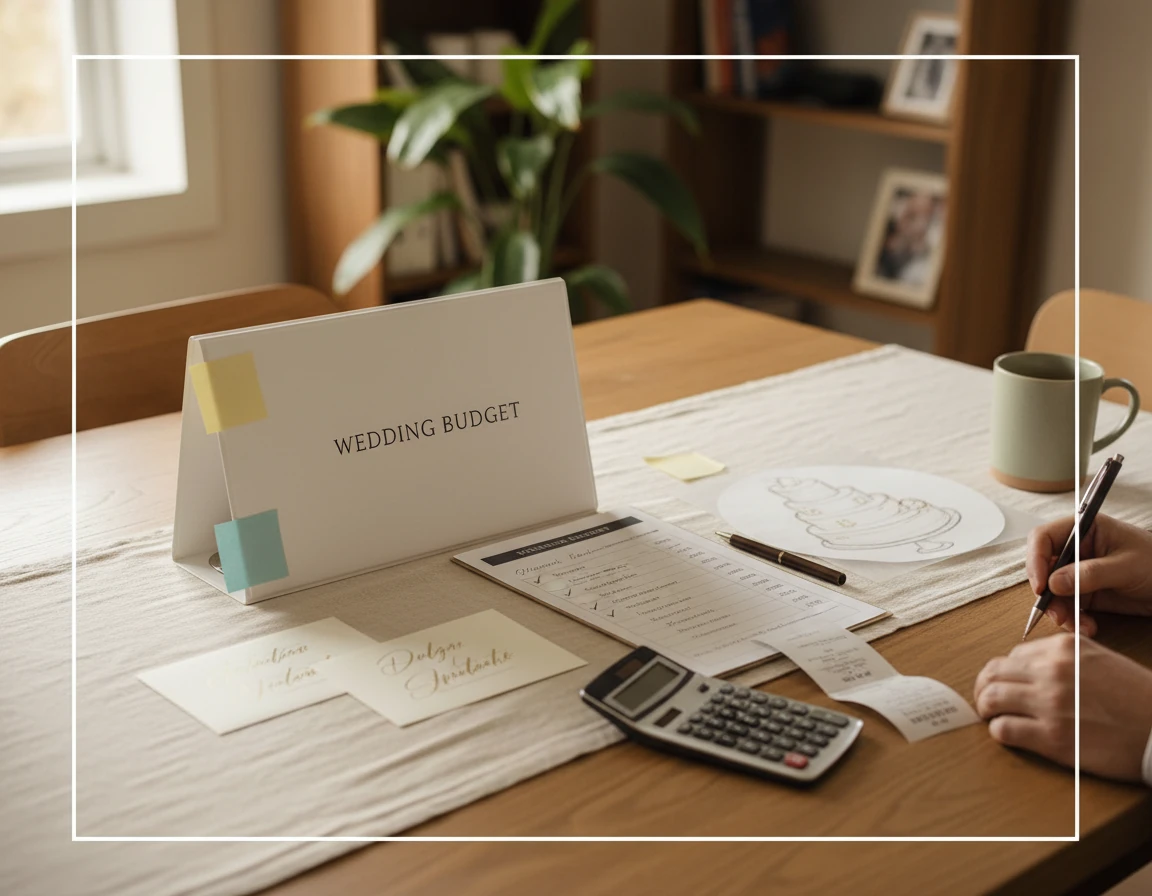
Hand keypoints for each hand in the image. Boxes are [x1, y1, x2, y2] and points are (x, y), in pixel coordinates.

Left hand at [974, 634, 1151, 780]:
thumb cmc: (1137, 698)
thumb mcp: (1101, 660)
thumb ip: (1064, 657)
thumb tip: (1027, 665)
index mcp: (1064, 649)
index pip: (1012, 655)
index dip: (1006, 672)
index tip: (1006, 684)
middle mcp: (1052, 671)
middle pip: (993, 673)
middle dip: (984, 687)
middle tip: (987, 700)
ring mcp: (1050, 704)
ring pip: (991, 698)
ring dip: (985, 708)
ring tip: (991, 716)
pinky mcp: (1052, 737)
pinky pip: (1004, 730)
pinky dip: (999, 732)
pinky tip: (1008, 734)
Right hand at [1026, 515, 1151, 636]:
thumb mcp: (1126, 567)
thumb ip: (1090, 574)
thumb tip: (1053, 583)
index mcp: (1084, 529)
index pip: (1044, 538)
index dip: (1035, 560)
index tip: (1040, 586)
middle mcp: (1077, 550)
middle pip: (1043, 568)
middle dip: (1047, 594)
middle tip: (1056, 613)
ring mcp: (1079, 572)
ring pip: (1053, 592)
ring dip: (1061, 611)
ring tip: (1078, 625)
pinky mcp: (1085, 593)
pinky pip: (1068, 607)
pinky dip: (1074, 620)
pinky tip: (1089, 627)